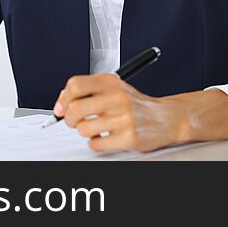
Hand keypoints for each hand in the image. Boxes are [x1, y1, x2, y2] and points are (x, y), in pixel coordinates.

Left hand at [53, 73, 188, 151]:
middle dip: (68, 118)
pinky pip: (96, 144)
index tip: (61, 107)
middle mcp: (117, 97)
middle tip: (72, 121)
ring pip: (83, 128)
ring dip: (84, 132)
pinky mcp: (129, 137)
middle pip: (75, 108)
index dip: (63, 98)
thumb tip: (63, 100)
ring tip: (94, 129)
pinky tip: (104, 137)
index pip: (75, 85)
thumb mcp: (115, 87)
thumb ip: (90, 89)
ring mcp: (123, 118)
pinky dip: (95, 143)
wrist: (167, 118)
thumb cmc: (136, 104)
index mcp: (111, 82)